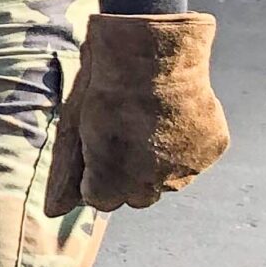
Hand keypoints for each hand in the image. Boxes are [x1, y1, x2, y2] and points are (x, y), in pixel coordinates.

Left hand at [43, 12, 228, 216]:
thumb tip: (54, 211)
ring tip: (151, 128)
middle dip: (128, 179)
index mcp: (112, 181)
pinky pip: (196, 158)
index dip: (97, 180)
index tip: (96, 160)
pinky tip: (176, 117)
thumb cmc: (105, 87)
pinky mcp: (211, 150)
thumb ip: (74, 172)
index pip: (102, 201)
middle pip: (138, 197)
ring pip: (170, 180)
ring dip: (160, 164)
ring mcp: (186, 168)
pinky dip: (187, 145)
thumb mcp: (77, 127)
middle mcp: (151, 184)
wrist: (152, 55)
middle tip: (124, 146)